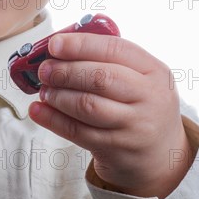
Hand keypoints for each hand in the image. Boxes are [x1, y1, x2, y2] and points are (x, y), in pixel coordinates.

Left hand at [29, 33, 193, 198]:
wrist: (160, 153)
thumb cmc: (141, 106)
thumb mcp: (142, 79)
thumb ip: (110, 60)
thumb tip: (62, 47)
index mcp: (155, 71)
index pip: (116, 50)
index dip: (81, 45)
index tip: (55, 44)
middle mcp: (149, 97)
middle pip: (101, 78)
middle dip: (66, 71)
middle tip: (45, 70)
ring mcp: (134, 126)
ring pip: (88, 106)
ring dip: (59, 96)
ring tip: (45, 91)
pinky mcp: (116, 148)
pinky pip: (78, 132)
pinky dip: (53, 120)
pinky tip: (38, 111)